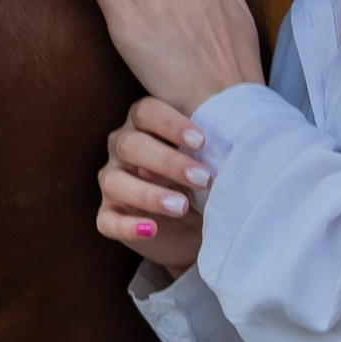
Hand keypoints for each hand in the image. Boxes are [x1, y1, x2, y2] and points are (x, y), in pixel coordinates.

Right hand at [95, 91, 214, 265]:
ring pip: (114, 182)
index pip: (147, 112)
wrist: (203, 225)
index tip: (201, 142)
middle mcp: (123, 149)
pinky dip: (127, 226)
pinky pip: (108, 221)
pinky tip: (151, 229)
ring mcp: (113, 183)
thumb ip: (214, 139)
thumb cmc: (207, 178)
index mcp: (145, 124)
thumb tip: (232, 132)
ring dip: (148, 194)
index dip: (171, 124)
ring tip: (181, 206)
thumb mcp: (213, 156)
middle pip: (130, 144)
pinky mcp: (110, 216)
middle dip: (167, 162)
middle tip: (202, 178)